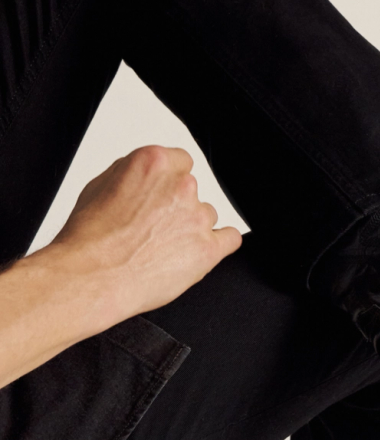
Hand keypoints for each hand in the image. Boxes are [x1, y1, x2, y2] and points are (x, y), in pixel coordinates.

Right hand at [50, 145, 241, 319]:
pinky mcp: (208, 249)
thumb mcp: (99, 186)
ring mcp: (198, 217)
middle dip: (176, 206)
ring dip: (191, 228)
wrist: (91, 278)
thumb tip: (148, 175)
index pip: (181, 162)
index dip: (167, 182)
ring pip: (207, 216)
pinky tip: (201, 252)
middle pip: (192, 190)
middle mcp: (181, 185)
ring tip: (162, 248)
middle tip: (152, 227)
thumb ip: (133, 173)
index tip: (159, 196)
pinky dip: (219, 244)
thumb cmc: (89, 238)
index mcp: (155, 162)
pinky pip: (231, 238)